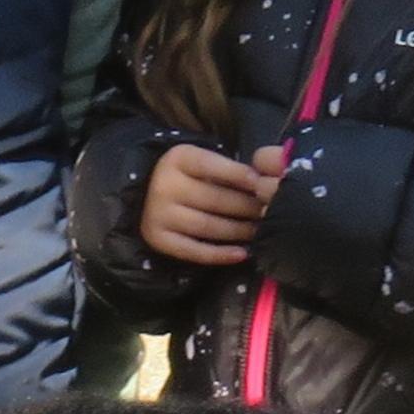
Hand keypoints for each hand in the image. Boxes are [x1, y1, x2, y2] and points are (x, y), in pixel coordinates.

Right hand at [137, 141, 287, 267]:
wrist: (145, 192)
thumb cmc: (186, 175)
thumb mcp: (200, 160)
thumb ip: (226, 169)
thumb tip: (262, 186)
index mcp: (177, 159)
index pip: (212, 166)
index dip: (239, 175)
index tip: (261, 184)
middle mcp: (164, 186)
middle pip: (215, 199)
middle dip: (247, 207)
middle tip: (268, 213)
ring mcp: (159, 215)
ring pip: (208, 226)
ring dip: (239, 231)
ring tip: (259, 231)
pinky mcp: (159, 239)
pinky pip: (194, 250)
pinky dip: (220, 254)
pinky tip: (242, 254)